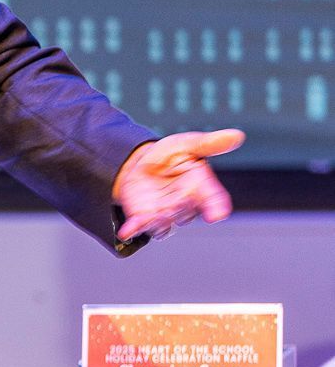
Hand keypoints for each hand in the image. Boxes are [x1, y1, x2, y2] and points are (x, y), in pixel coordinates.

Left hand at [112, 129, 243, 241]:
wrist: (139, 163)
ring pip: (166, 223)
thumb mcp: (187, 144)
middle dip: (180, 209)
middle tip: (176, 201)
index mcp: (201, 187)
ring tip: (152, 215)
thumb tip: (238, 135)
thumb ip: (209, 143)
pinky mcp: (144, 218)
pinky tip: (128, 231)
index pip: (214, 199)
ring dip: (159, 220)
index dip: (217, 207)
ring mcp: (166, 214)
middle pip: (186, 212)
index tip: (218, 214)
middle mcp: (186, 205)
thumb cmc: (169, 154)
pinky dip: (134, 230)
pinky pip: (140, 227)